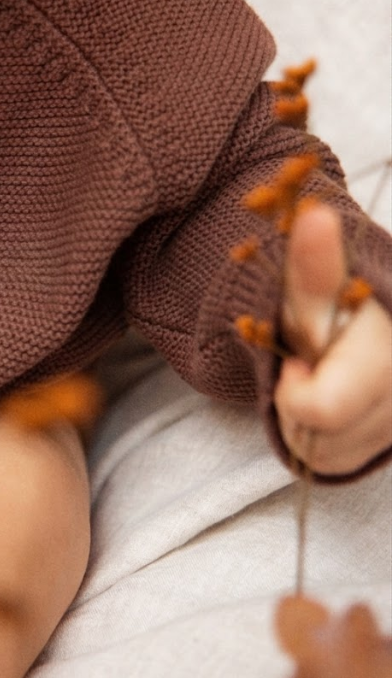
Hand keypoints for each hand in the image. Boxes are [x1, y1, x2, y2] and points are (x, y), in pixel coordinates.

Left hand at [275, 203, 391, 475]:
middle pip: (323, 436)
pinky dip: (322, 438)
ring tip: (321, 382)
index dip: (295, 389)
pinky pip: (338, 461)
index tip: (297, 361)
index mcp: (385, 355)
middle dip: (301, 403)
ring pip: (328, 452)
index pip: (322, 409)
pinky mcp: (390, 441)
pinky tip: (331, 404)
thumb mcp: (313, 285)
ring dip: (309, 423)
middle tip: (308, 369)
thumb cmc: (333, 303)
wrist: (362, 324)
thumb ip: (314, 263)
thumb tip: (315, 216)